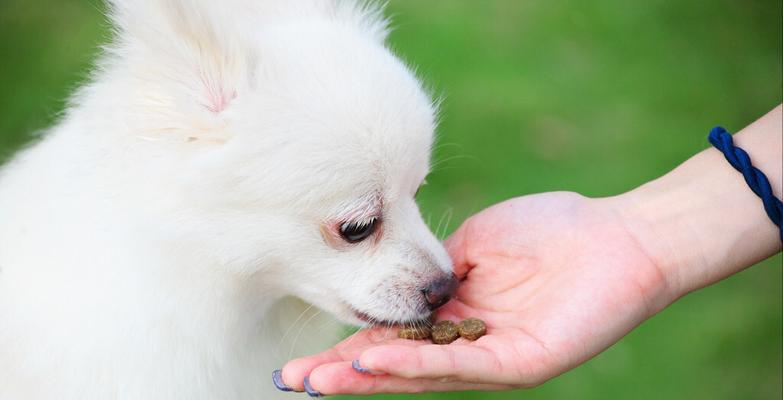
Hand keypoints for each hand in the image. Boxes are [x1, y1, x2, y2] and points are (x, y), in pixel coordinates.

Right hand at [278, 192, 672, 394]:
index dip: (348, 344)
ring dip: (367, 375)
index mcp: (454, 315)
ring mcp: (492, 357)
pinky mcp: (520, 363)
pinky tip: (375, 358)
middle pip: (396, 364)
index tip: (304, 353)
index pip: (392, 335)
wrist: (616, 234)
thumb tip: (392, 280)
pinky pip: (459, 364)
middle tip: (292, 381)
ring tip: (319, 380)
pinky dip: (414, 362)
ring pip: (420, 373)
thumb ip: (432, 268)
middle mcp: (467, 343)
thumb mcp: (474, 243)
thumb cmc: (551, 230)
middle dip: (343, 374)